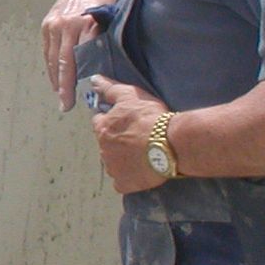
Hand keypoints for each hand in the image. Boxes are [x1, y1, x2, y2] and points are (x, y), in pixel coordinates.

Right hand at [41, 0, 119, 111]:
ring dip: (55, 78)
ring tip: (60, 96)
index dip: (76, 81)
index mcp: (85, 23)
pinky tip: (55, 78)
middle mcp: (66, 24)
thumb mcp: (113, 18)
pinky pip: (48, 50)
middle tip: (65, 104)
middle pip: (63, 62)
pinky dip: (51, 65)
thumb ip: (106, 40)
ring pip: (53, 58)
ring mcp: (54, 24)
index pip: (79, 60)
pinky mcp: (48, 23)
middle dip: (63, 86)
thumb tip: (105, 68)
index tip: (76, 98)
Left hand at [86, 77, 170, 192]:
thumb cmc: (150, 117)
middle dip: (117, 140)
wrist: (170, 144)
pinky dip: (128, 177)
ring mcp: (112, 168)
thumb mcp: (130, 95)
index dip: (112, 121)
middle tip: (137, 137)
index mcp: (102, 128)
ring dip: (122, 158)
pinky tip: (141, 170)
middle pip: (106, 144)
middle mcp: (102, 149)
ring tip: (141, 153)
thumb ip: (109, 89)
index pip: (99, 122)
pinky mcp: (124, 183)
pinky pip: (121, 181)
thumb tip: (94, 80)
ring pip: (113, 162)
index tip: (126, 121)